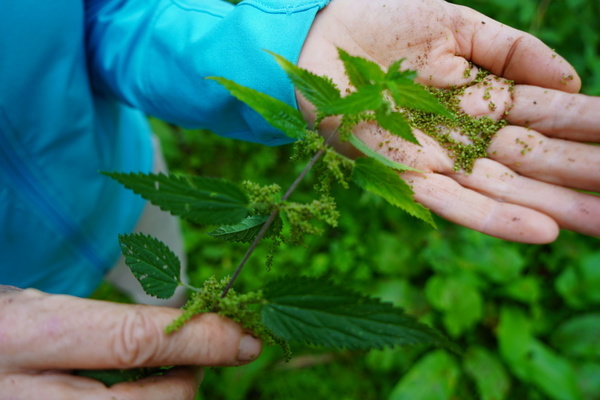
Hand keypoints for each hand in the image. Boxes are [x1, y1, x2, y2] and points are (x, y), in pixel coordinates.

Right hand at [0, 286, 260, 399]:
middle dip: (187, 381)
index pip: (134, 341)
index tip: (245, 339)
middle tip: (194, 358)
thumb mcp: (36, 307)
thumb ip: (103, 323)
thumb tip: (182, 328)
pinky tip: (133, 392)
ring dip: (166, 398)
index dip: (200, 341)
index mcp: (25, 337)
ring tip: (162, 374)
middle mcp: (28, 396)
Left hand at [298, 0, 599, 242]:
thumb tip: (571, 82)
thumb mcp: (459, 26)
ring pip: (502, 189)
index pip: (549, 119)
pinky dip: (493, 217)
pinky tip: (541, 229)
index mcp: (483, 97)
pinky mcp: (399, 173)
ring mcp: (435, 156)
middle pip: (534, 163)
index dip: (589, 130)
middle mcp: (464, 134)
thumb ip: (514, 53)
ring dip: (554, 209)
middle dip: (583, 180)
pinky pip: (450, 201)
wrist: (324, 30)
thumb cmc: (386, 20)